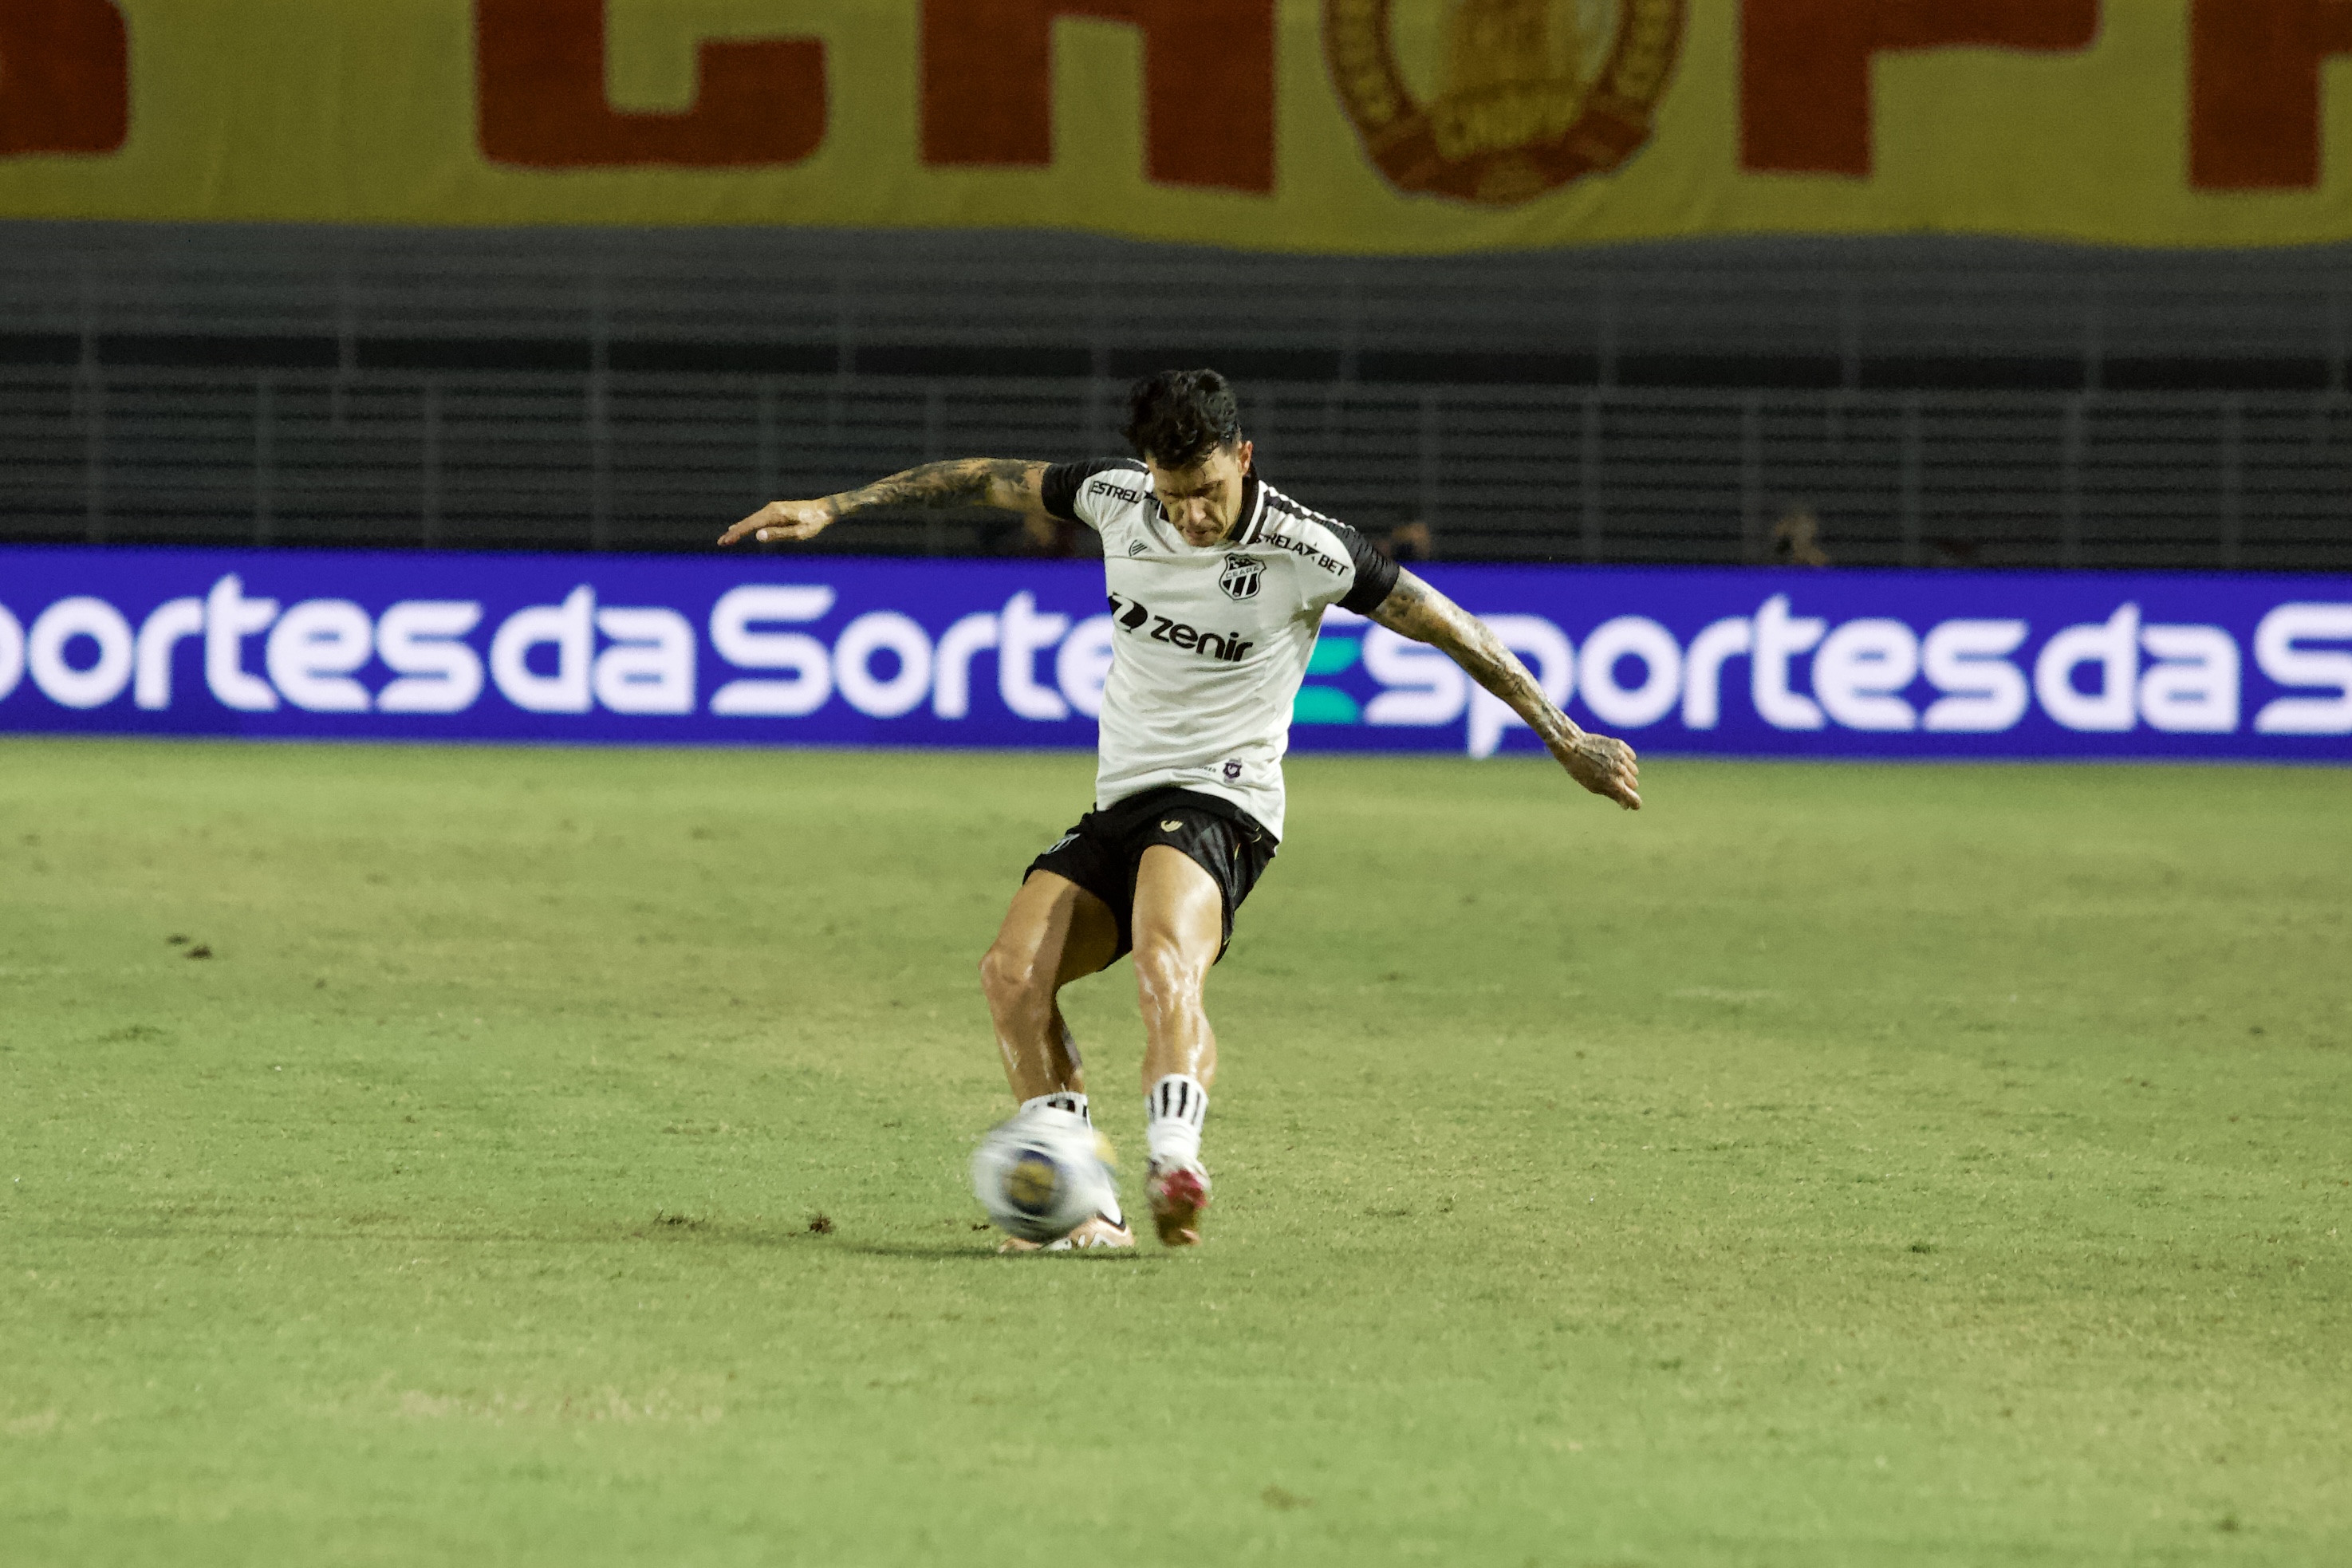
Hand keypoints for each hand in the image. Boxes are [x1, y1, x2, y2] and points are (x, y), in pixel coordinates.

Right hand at [717, 498, 834, 546]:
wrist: (824, 510)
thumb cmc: (813, 523)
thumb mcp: (798, 533)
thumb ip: (778, 534)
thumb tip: (758, 536)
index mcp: (774, 514)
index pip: (751, 525)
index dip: (737, 534)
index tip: (726, 541)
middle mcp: (771, 509)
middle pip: (748, 522)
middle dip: (734, 533)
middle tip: (720, 543)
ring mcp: (773, 509)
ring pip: (752, 520)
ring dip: (739, 529)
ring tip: (727, 538)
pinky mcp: (776, 511)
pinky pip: (757, 519)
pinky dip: (747, 524)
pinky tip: (741, 527)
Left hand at [1549, 730, 1640, 809]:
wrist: (1572, 746)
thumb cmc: (1580, 770)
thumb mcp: (1593, 786)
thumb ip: (1612, 795)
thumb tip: (1626, 806)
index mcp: (1614, 784)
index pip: (1634, 800)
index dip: (1634, 803)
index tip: (1632, 804)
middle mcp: (1621, 771)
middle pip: (1633, 784)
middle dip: (1626, 785)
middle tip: (1611, 781)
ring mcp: (1622, 757)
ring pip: (1633, 771)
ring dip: (1626, 772)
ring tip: (1610, 768)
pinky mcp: (1621, 746)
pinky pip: (1631, 756)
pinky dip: (1625, 759)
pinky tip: (1613, 758)